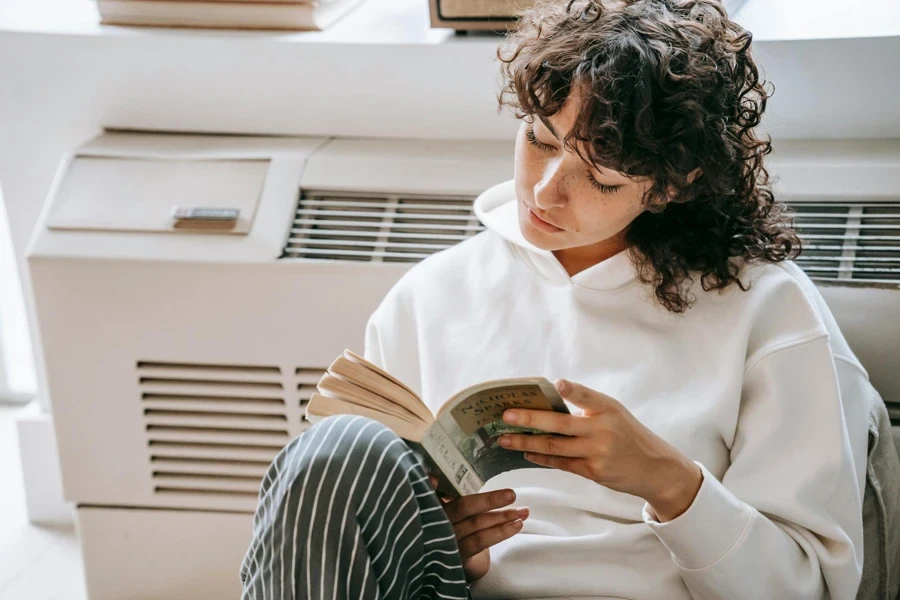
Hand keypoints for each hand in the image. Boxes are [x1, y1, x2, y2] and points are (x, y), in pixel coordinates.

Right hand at [430, 477, 528, 581]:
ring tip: (523, 512)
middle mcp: (437, 522)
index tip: (436, 479)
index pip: (435, 493)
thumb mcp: (447, 506)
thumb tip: (433, 478)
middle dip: (490, 500)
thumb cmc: (453, 524)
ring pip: (476, 524)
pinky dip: (500, 532)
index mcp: (434, 505)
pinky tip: (515, 525)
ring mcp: (447, 540)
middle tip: (512, 494)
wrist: (452, 558)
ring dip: (502, 517)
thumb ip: (443, 491)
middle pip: (463, 507)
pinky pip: (480, 541)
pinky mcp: (458, 555)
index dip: (433, 486)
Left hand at [497, 379, 702, 521]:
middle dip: (530, 419)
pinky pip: (561, 463)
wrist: (655, 468)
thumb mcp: (614, 413)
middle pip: (560, 424)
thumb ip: (587, 407)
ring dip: (526, 442)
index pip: (587, 396)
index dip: (572, 390)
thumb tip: (547, 400)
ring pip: (554, 446)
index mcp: (608, 408)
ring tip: (505, 438)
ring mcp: (598, 452)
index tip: (556, 384)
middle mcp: (603, 429)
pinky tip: (525, 454)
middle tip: (506, 416)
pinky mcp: (594, 471)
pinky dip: (541, 459)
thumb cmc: (628, 435)